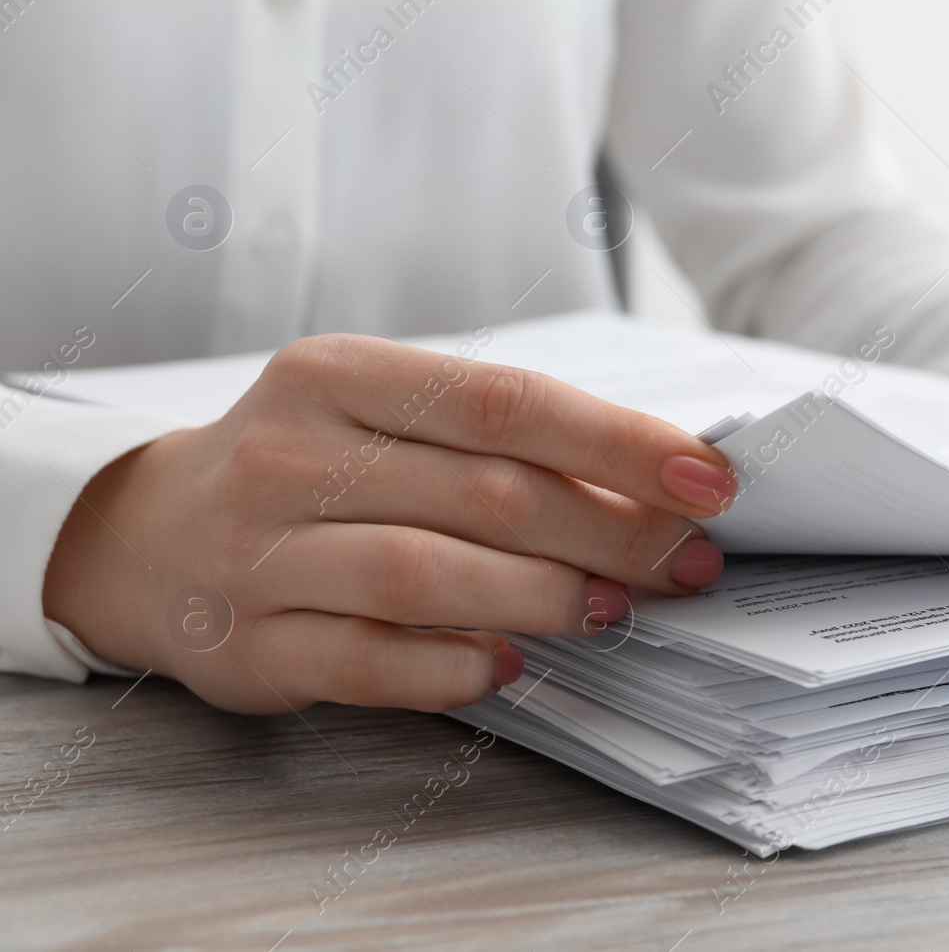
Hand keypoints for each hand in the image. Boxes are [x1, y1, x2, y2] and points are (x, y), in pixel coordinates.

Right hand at [42, 335, 736, 713]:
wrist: (149, 536)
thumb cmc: (311, 469)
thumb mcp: (384, 418)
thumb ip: (499, 444)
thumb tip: (654, 490)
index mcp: (337, 374)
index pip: (505, 401)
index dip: (618, 442)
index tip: (706, 478)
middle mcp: (290, 453)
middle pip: (484, 492)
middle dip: (610, 531)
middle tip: (685, 561)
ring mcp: (259, 553)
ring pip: (428, 575)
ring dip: (544, 597)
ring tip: (613, 610)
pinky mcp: (249, 646)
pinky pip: (370, 662)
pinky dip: (455, 668)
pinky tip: (513, 663)